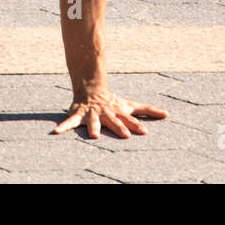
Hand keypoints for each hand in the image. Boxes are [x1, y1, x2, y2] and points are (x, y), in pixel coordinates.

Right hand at [53, 88, 167, 139]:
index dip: (136, 125)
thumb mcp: (130, 105)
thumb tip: (168, 114)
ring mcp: (92, 114)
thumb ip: (148, 111)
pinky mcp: (79, 114)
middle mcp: (106, 113)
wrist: (91, 89)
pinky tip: (56, 132)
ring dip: (94, 127)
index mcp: (118, 112)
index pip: (129, 119)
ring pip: (93, 121)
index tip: (144, 132)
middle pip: (114, 121)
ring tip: (95, 136)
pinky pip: (70, 121)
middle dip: (119, 127)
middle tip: (125, 135)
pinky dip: (63, 126)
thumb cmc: (113, 102)